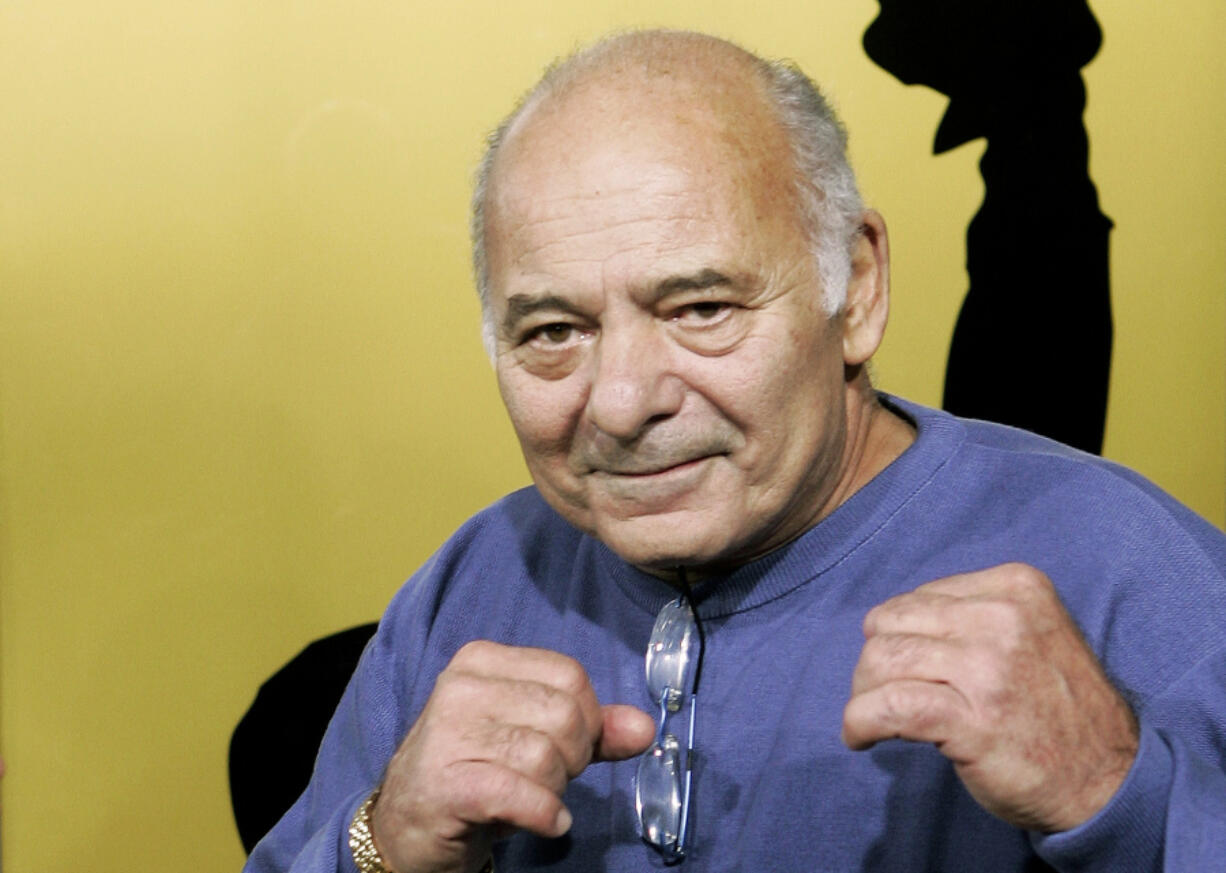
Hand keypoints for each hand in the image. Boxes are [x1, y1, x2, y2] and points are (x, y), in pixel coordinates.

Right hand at [371, 641, 654, 872]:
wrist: (407, 825)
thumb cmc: (475, 772)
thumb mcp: (534, 738)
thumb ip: (591, 728)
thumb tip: (643, 728)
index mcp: (482, 661)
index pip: (570, 675)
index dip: (587, 719)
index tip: (568, 747)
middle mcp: (460, 686)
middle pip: (563, 714)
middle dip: (572, 758)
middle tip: (545, 778)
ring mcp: (447, 733)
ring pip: (544, 756)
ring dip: (552, 790)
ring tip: (528, 798)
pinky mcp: (445, 783)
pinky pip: (521, 793)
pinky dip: (545, 814)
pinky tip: (545, 821)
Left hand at [842, 563, 1137, 831]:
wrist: (1109, 780)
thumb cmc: (1057, 709)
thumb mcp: (1030, 634)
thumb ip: (972, 617)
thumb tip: (891, 624)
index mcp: (1017, 587)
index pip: (919, 597)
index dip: (900, 634)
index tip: (907, 667)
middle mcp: (1003, 618)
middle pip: (891, 622)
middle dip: (875, 659)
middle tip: (880, 692)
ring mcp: (988, 668)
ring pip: (883, 659)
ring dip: (863, 691)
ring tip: (872, 716)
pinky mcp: (972, 719)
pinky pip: (888, 706)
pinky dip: (859, 720)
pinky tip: (860, 736)